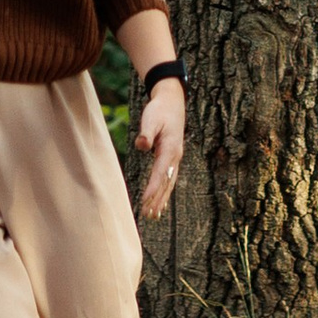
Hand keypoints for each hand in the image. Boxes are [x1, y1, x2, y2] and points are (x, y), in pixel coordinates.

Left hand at [134, 78, 185, 222]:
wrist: (172, 101)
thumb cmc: (160, 110)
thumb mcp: (151, 118)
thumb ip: (146, 133)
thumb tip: (142, 145)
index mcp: (170, 149)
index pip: (160, 173)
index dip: (153, 188)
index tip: (146, 201)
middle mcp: (175, 156)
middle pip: (167, 183)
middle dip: (158, 200)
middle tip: (149, 216)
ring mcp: (175, 158)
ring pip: (169, 183)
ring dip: (162, 199)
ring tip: (154, 215)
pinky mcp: (172, 157)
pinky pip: (168, 178)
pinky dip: (164, 190)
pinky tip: (159, 200)